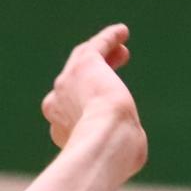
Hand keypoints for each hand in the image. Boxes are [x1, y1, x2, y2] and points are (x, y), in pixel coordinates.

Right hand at [40, 24, 145, 174]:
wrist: (107, 140)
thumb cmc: (116, 156)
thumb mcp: (119, 158)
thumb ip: (121, 151)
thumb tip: (133, 151)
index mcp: (61, 130)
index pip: (73, 115)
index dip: (89, 110)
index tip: (108, 112)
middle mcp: (57, 105)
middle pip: (74, 84)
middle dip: (93, 77)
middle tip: (112, 71)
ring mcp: (67, 83)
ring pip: (83, 62)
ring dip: (102, 54)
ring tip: (122, 51)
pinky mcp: (84, 65)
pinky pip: (97, 46)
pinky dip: (109, 38)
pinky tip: (123, 32)